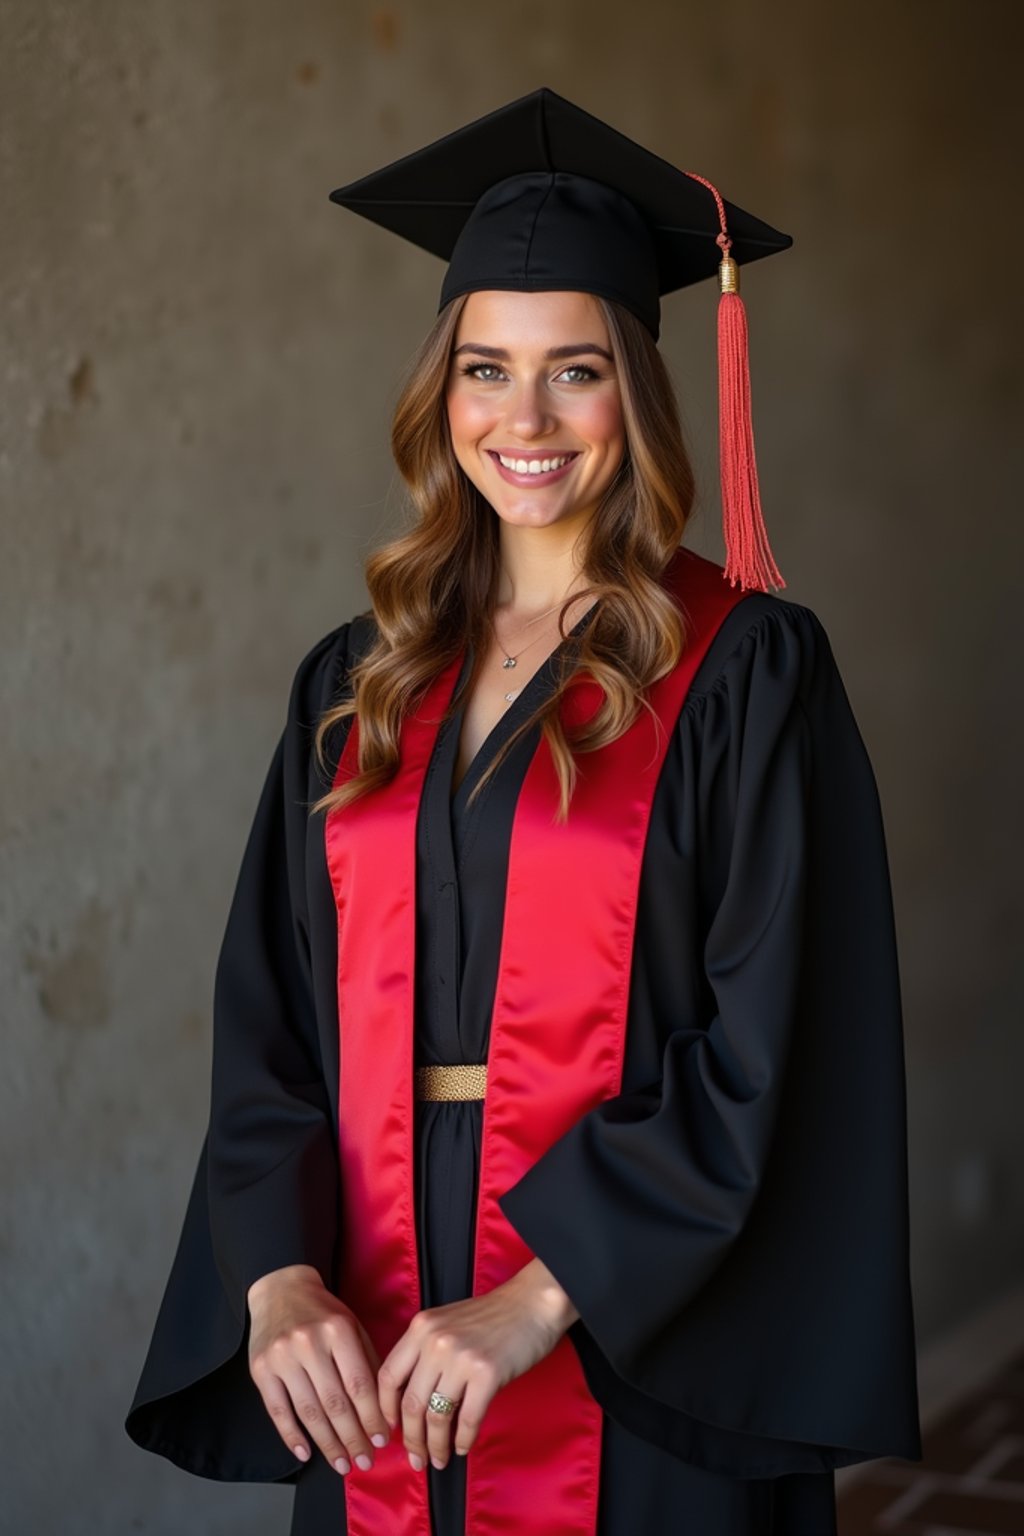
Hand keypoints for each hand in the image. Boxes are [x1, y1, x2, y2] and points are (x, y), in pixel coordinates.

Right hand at [247, 1263, 392, 1475]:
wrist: (280, 1288)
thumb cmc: (323, 1312)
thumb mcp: (352, 1326)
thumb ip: (367, 1361)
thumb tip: (384, 1409)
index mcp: (338, 1330)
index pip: (359, 1383)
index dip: (371, 1416)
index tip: (382, 1440)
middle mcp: (309, 1342)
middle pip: (335, 1402)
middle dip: (352, 1437)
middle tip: (365, 1461)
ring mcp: (282, 1356)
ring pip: (308, 1412)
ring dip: (327, 1444)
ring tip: (341, 1464)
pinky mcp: (260, 1369)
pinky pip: (277, 1410)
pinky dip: (291, 1436)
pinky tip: (305, 1453)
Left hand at [377, 1257, 578, 1472]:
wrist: (532, 1302)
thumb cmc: (492, 1315)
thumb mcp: (446, 1323)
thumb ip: (425, 1352)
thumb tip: (411, 1401)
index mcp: (421, 1327)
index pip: (388, 1376)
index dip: (385, 1410)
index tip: (392, 1429)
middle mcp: (435, 1341)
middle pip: (410, 1403)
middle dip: (411, 1439)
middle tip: (416, 1458)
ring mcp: (460, 1357)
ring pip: (436, 1416)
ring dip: (436, 1446)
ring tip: (439, 1459)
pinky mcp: (487, 1373)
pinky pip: (468, 1419)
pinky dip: (463, 1439)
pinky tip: (463, 1447)